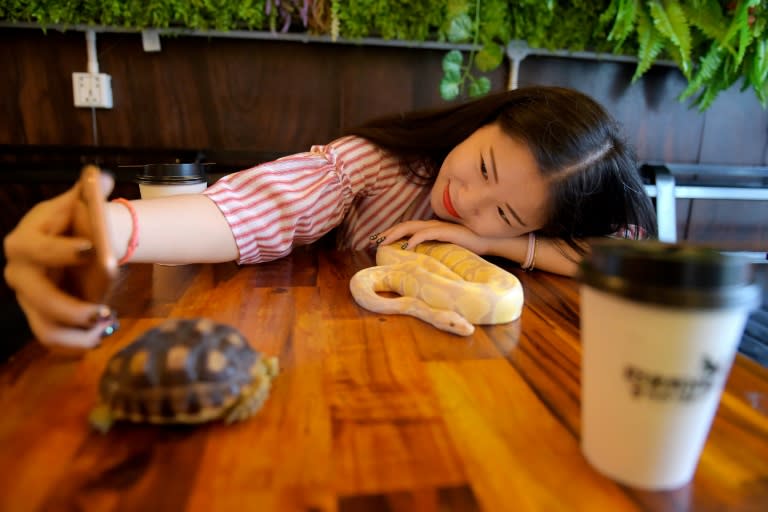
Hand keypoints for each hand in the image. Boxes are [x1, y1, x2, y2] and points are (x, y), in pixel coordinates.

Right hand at [3, 173, 116, 349]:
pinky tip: (99, 336)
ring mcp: (28, 299)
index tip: (94, 251)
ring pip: (44, 328)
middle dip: (72, 307)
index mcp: (25, 242)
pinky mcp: (40, 317)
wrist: (74, 245)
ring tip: (105, 326)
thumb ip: (88, 192)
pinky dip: (76, 344)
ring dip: (75, 333)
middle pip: (40, 298)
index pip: (40, 249)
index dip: (64, 251)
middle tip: (104, 310)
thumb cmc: (75, 223)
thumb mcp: (79, 205)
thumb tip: (97, 177)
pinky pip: (52, 340)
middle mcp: (19, 273)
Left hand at [375, 219, 490, 253]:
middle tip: (375, 240)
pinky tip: (407, 246)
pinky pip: (427, 233)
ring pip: (412, 227)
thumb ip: (433, 251)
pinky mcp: (446, 231)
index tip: (379, 241)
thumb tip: (420, 260)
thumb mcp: (446, 249)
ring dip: (396, 234)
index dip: (392, 233)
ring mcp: (438, 227)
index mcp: (431, 228)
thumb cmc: (468, 246)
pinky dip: (415, 238)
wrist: (488, 240)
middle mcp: (432, 225)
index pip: (407, 228)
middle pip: (405, 225)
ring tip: (384, 242)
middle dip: (389, 232)